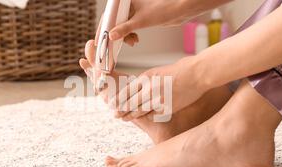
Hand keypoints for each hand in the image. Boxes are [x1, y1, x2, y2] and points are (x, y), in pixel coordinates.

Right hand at [98, 0, 229, 43]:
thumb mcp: (141, 21)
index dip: (103, 29)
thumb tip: (111, 37)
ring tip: (131, 43)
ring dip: (123, 37)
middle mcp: (126, 5)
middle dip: (113, 36)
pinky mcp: (139, 18)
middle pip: (112, 22)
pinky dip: (129, 36)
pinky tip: (135, 40)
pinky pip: (128, 29)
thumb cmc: (163, 8)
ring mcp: (132, 12)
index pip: (107, 16)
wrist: (181, 9)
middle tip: (112, 47)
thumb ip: (125, 29)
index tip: (100, 41)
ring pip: (120, 27)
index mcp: (123, 1)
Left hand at [110, 57, 210, 121]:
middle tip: (115, 115)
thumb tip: (134, 91)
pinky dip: (147, 116)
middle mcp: (149, 89)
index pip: (126, 92)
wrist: (196, 75)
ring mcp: (158, 100)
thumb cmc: (178, 72)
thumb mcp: (157, 73)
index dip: (118, 100)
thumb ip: (145, 82)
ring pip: (139, 111)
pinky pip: (153, 115)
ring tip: (123, 119)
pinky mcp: (167, 109)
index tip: (112, 104)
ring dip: (130, 116)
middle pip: (129, 103)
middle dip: (121, 111)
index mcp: (145, 78)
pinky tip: (143, 117)